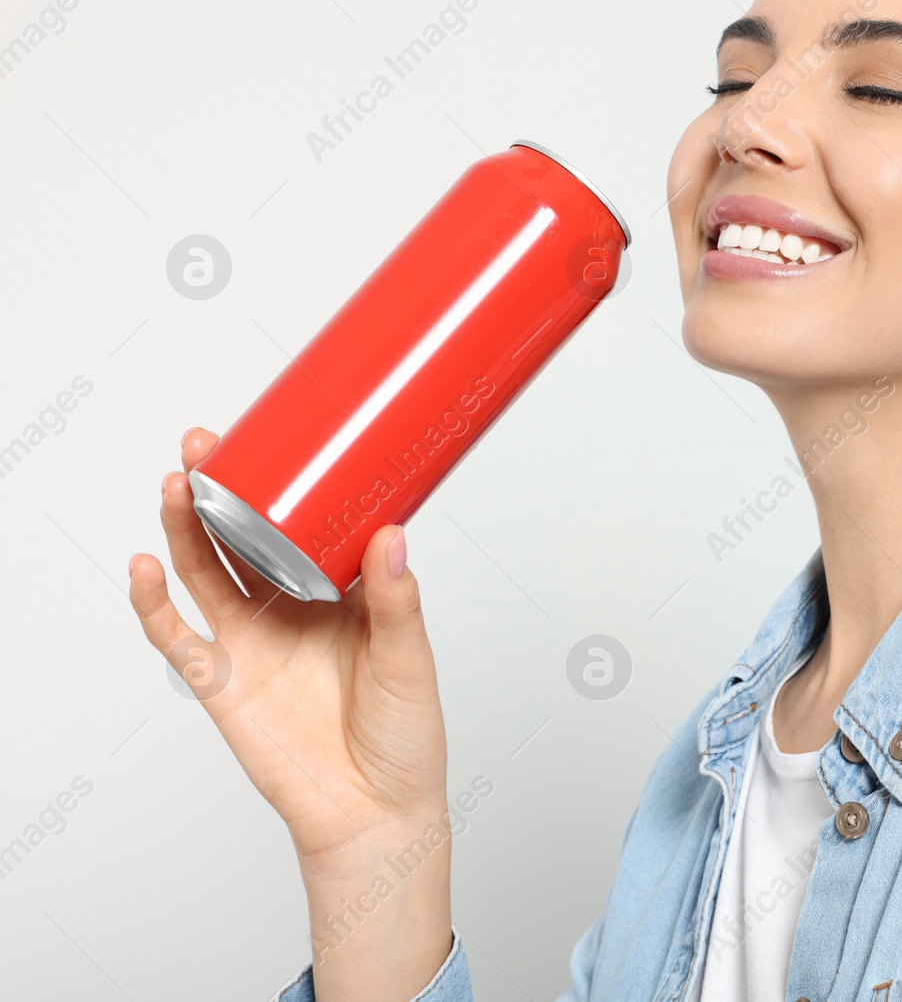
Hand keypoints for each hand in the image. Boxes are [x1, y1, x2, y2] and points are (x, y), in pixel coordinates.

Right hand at [129, 427, 452, 997]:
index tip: (276, 435)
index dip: (285, 483)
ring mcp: (252, 643)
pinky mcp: (223, 683)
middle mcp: (289, 609)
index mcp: (338, 594)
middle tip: (208, 444)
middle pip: (240, 537)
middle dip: (221, 490)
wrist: (376, 814)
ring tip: (179, 484)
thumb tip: (392, 536)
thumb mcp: (410, 659)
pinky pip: (177, 638)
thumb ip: (395, 601)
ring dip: (185, 528)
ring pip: (204, 572)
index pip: (303, 524)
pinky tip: (144, 566)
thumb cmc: (405, 737)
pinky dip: (154, 603)